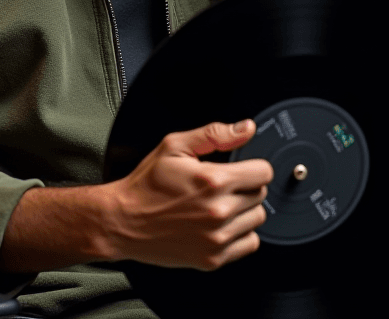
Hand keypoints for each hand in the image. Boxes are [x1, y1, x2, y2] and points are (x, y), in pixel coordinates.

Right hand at [105, 119, 271, 269]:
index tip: (242, 168)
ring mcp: (217, 238)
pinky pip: (250, 244)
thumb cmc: (148, 183)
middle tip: (222, 185)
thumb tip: (246, 128)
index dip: (253, 166)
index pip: (263, 172)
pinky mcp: (214, 259)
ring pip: (258, 219)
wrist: (125, 220)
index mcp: (213, 180)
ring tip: (219, 203)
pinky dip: (240, 233)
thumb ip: (215, 134)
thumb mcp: (175, 145)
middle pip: (261, 195)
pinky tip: (220, 223)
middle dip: (246, 186)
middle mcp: (218, 211)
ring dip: (244, 210)